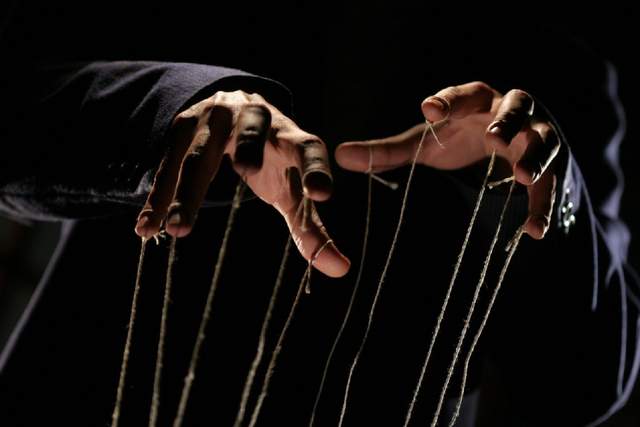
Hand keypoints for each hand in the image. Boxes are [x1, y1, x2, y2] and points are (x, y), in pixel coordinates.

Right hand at [134, 90, 349, 276]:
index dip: (316, 169)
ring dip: (186, 191)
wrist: (231, 109)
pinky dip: (157, 197)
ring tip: (177, 230)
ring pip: (200, 154)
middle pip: (252, 132)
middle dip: (250, 149)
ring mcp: (215, 118)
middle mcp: (255, 118)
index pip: (310, 148)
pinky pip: (168, 165)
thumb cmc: (271, 161)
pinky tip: (146, 228)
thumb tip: (341, 270)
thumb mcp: (291, 190)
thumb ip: (311, 228)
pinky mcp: (183, 125)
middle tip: (248, 171)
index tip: (321, 196)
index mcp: (291, 135)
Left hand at [335, 82, 559, 238]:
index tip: (429, 112)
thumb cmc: (459, 135)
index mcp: (474, 101)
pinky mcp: (547, 164)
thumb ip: (387, 151)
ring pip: (541, 140)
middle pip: (513, 109)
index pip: (463, 95)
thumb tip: (340, 157)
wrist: (504, 141)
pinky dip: (543, 205)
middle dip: (505, 122)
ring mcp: (533, 135)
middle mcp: (508, 112)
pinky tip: (534, 231)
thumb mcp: (425, 143)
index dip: (448, 101)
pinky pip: (551, 184)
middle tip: (492, 138)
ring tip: (524, 177)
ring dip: (535, 157)